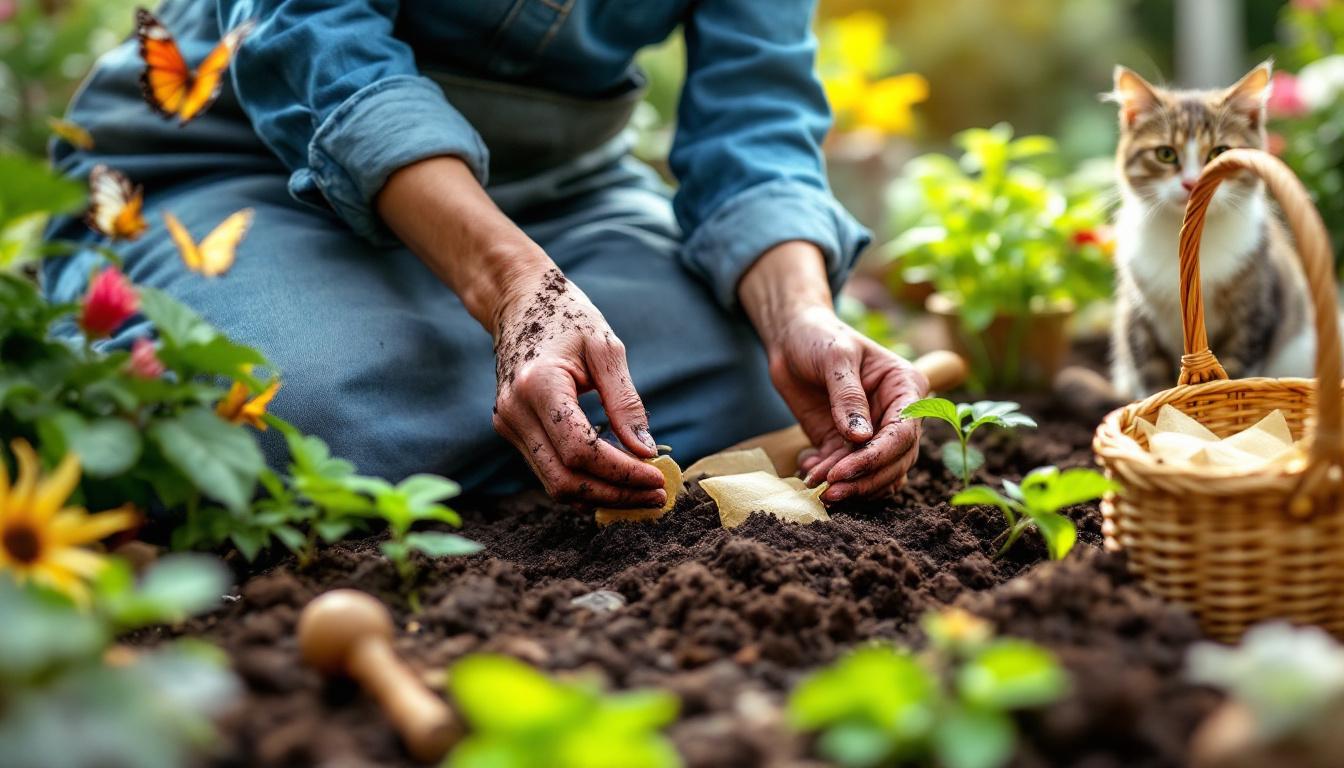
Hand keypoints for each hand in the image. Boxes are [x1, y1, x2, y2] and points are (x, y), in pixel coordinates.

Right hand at [490, 267, 666, 506]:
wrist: (518, 302)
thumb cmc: (568, 316)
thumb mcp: (606, 348)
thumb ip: (625, 402)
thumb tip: (646, 451)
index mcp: (538, 386)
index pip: (581, 451)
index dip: (622, 473)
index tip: (659, 477)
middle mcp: (514, 413)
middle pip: (565, 480)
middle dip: (615, 494)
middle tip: (657, 496)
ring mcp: (507, 425)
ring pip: (554, 485)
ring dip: (601, 496)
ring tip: (641, 493)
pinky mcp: (511, 432)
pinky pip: (548, 472)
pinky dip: (584, 483)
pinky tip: (615, 481)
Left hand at [769, 306, 927, 501]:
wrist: (792, 340)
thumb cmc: (819, 337)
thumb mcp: (835, 357)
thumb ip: (848, 396)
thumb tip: (861, 438)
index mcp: (905, 386)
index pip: (903, 432)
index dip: (877, 457)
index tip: (845, 472)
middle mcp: (896, 412)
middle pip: (896, 460)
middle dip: (865, 480)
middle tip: (831, 491)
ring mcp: (873, 431)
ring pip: (877, 473)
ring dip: (851, 487)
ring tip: (819, 490)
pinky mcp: (847, 442)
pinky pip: (848, 471)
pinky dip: (830, 477)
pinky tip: (808, 470)